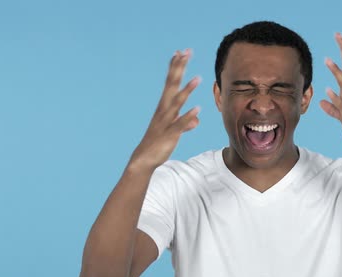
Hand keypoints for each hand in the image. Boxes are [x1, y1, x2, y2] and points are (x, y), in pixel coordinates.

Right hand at [129, 49, 200, 170]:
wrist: (144, 159)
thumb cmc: (159, 143)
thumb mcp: (175, 131)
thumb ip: (186, 122)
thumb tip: (195, 120)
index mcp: (164, 107)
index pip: (171, 82)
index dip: (176, 67)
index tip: (180, 52)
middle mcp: (164, 110)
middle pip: (172, 85)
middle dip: (179, 69)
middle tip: (186, 52)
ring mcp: (166, 121)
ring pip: (177, 103)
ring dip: (187, 91)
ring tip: (198, 78)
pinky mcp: (169, 135)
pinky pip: (180, 124)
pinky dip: (187, 117)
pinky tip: (197, 110)